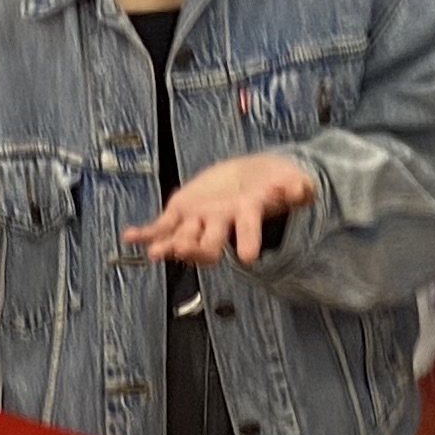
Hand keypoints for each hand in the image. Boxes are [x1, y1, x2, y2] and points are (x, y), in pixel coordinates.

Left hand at [126, 152, 316, 265]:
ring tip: (156, 252)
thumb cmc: (270, 184)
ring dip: (169, 245)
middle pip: (210, 244)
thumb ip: (296, 188)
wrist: (250, 179)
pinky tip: (130, 236)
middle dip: (198, 249)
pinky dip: (146, 232)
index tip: (248, 255)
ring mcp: (198, 222)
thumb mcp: (288, 183)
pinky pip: (161, 226)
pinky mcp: (180, 212)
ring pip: (183, 238)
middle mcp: (221, 226)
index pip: (247, 232)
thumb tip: (304, 189)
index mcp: (247, 217)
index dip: (248, 241)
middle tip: (184, 250)